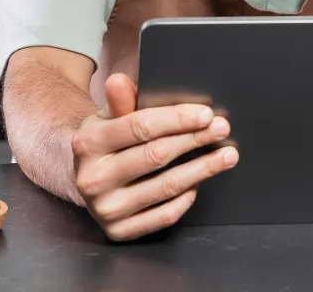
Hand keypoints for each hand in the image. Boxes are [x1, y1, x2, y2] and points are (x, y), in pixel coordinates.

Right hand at [71, 73, 237, 241]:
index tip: (206, 115)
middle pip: (156, 156)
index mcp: (88, 143)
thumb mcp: (109, 118)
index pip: (140, 127)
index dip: (176, 120)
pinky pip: (164, 215)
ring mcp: (105, 209)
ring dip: (202, 169)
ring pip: (165, 187)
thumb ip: (121, 102)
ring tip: (226, 155)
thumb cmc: (107, 142)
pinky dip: (186, 197)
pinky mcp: (119, 231)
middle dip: (194, 140)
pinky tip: (199, 182)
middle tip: (222, 130)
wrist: (86, 178)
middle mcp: (93, 179)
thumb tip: (119, 81)